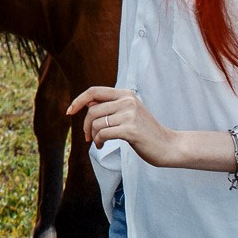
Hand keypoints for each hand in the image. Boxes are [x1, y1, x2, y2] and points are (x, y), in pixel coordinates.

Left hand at [66, 86, 181, 165]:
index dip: (78, 100)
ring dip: (93, 136)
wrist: (168, 146)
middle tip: (87, 137)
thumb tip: (86, 103)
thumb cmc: (145, 131)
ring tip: (98, 142)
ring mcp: (130, 114)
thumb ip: (109, 106)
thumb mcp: (128, 113)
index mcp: (125, 94)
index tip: (69, 111)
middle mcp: (127, 101)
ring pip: (96, 123)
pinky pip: (103, 134)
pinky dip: (98, 142)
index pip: (94, 91)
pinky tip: (102, 146)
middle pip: (92, 110)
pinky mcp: (131, 130)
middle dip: (85, 126)